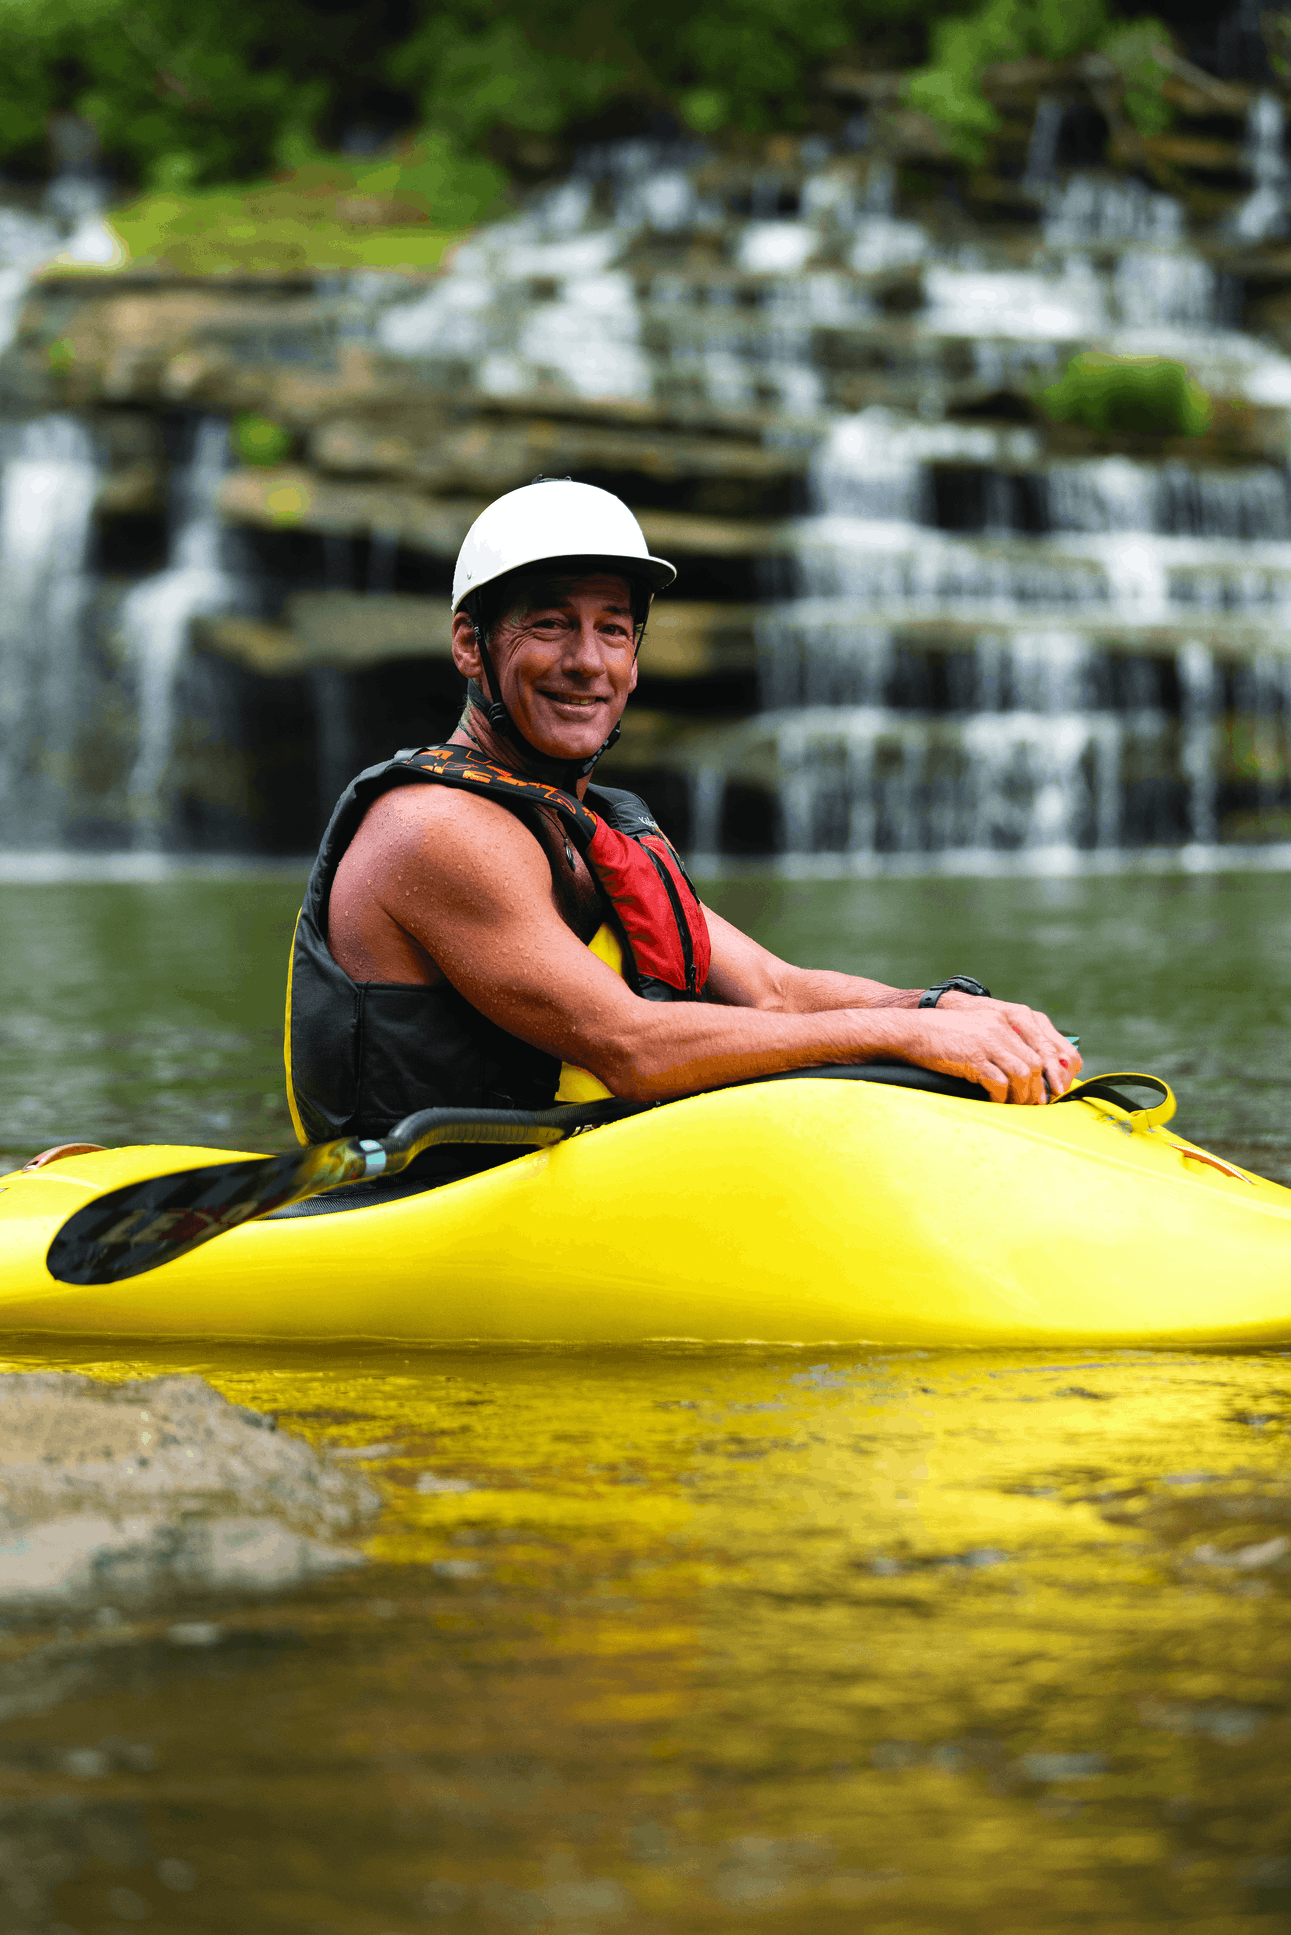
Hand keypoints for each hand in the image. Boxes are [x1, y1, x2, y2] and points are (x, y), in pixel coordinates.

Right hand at [907, 998, 1082, 1104]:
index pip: (1041, 1045)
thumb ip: (1001, 1040)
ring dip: (1022, 1094)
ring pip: (1021, 1074)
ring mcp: (987, 1042)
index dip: (1052, 1069)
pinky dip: (1001, 1096)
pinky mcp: (973, 1058)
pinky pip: (998, 1083)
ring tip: (1017, 1105)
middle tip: (1036, 1103)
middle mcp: (1000, 1027)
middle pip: (1035, 1062)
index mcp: (1004, 1018)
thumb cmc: (944, 1034)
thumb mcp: (978, 1028)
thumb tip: (1026, 1068)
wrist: (912, 1031)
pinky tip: (995, 1101)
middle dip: (1039, 1087)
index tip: (1053, 1088)